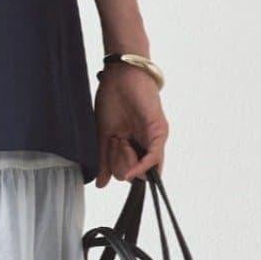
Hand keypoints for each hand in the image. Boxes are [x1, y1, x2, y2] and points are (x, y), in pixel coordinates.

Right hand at [95, 64, 168, 185]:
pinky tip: (132, 170)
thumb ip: (103, 160)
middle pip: (135, 176)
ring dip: (126, 161)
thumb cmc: (112, 99)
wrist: (120, 75)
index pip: (128, 173)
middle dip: (119, 165)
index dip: (116, 170)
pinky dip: (143, 167)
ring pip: (144, 170)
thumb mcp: (103, 134)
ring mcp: (154, 138)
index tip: (107, 152)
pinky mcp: (159, 131)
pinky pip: (154, 158)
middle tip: (114, 141)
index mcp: (133, 145)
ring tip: (118, 138)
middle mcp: (146, 144)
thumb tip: (101, 184)